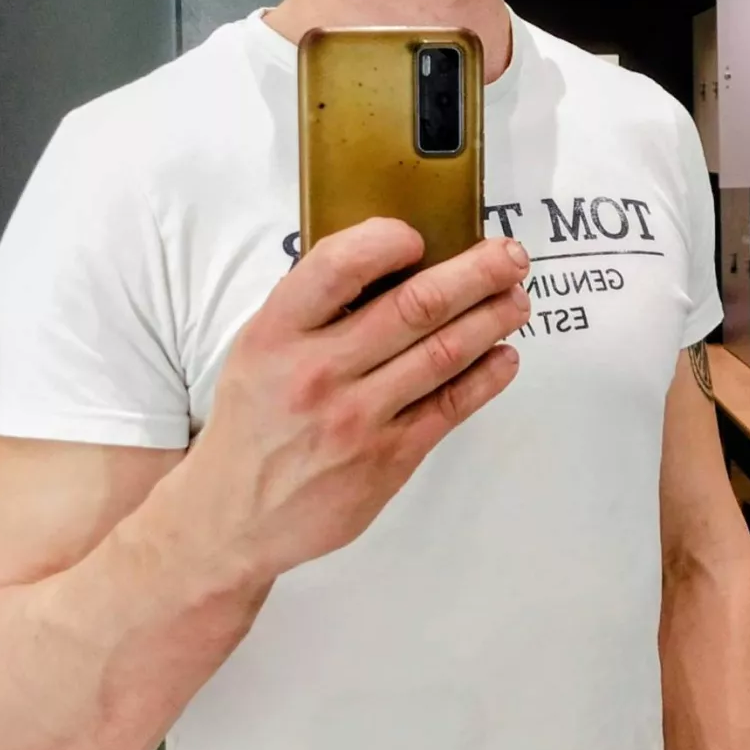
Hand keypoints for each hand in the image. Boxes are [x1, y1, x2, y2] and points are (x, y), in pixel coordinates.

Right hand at [188, 218, 529, 580]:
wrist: (233, 514)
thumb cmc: (255, 415)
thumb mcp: (260, 345)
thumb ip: (315, 304)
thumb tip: (398, 261)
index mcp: (278, 331)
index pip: (339, 265)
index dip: (388, 241)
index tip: (419, 235)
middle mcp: (317, 371)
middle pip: (414, 307)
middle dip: (475, 274)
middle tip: (512, 255)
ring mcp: (356, 419)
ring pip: (442, 354)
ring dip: (490, 319)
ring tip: (517, 299)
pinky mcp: (386, 461)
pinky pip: (449, 408)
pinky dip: (485, 377)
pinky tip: (504, 357)